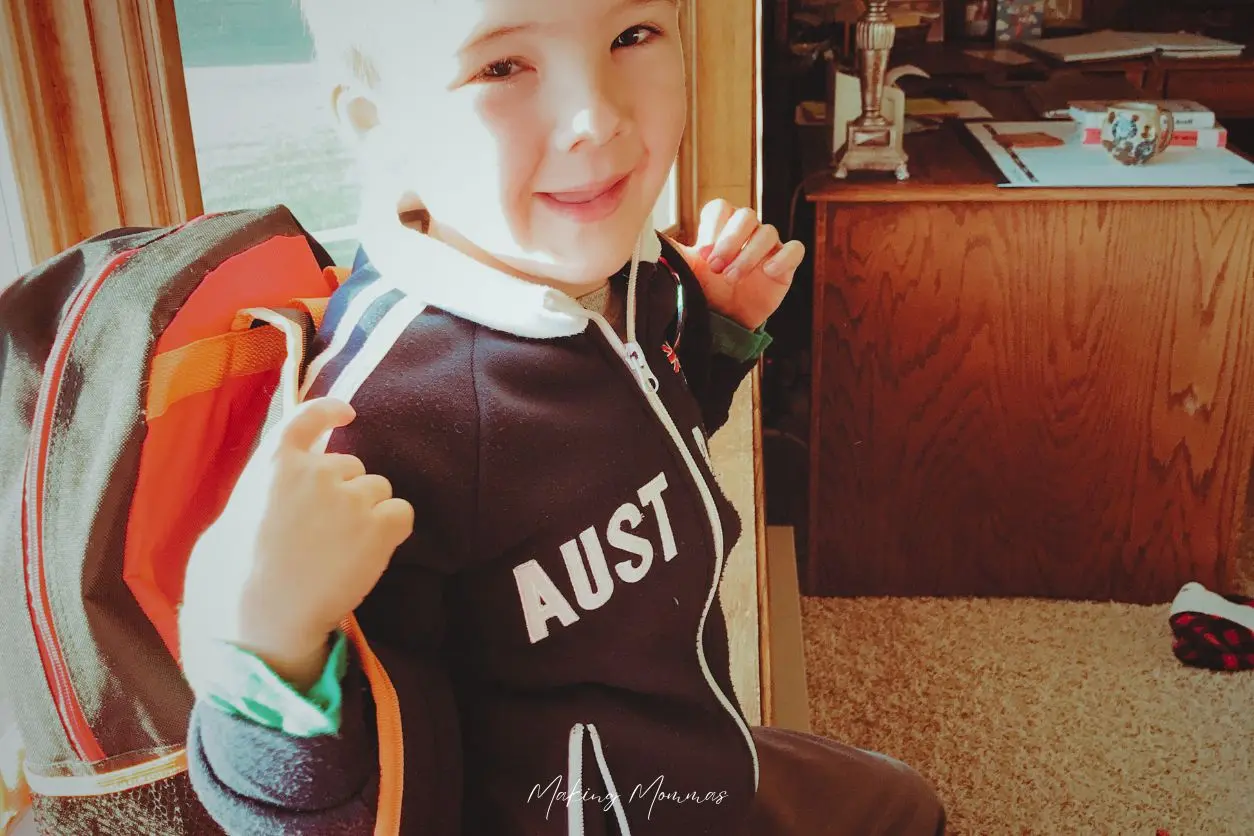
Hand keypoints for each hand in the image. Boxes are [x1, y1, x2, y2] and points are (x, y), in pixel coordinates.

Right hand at [180, 398, 413, 689]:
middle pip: (352, 467)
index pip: (307, 418)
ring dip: (367, 512)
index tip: (346, 413)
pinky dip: (392, 528)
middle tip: (322, 533)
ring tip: (338, 548)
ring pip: (378, 490)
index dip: (330, 410)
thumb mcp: (243, 511)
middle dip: (345, 492)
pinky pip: (401, 513)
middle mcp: (316, 472)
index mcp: (275, 465)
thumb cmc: (242, 572)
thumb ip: (274, 485)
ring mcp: (350, 496)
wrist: (263, 611)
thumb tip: (302, 471)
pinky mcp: (378, 525)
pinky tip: (369, 550)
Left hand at [671, 200, 804, 330]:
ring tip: (733, 277)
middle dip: (730, 241)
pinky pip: (795, 249)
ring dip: (749, 254)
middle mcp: (746, 232)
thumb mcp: (687, 271)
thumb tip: (646, 237)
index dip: (713, 225)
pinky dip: (783, 257)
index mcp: (721, 228)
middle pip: (746, 216)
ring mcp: (768, 246)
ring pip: (768, 232)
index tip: (702, 252)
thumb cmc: (707, 290)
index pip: (721, 207)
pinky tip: (768, 272)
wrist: (726, 319)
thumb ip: (673, 252)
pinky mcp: (785, 263)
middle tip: (715, 267)